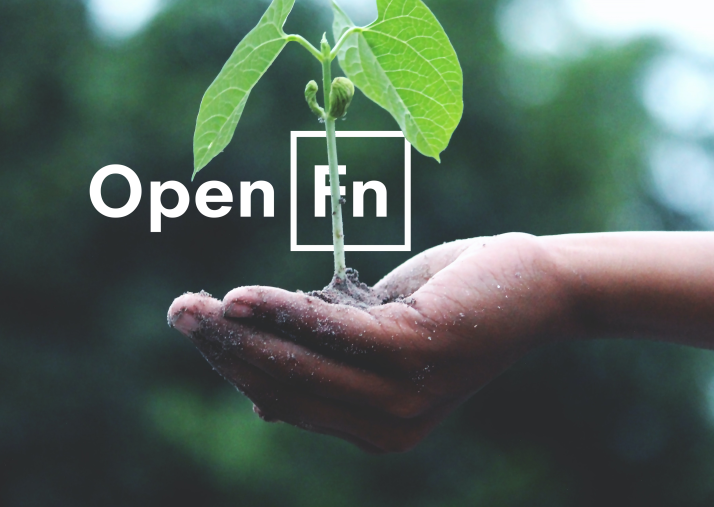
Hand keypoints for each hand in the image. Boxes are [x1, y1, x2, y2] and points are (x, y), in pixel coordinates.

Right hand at [167, 233, 575, 452]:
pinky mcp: (414, 353)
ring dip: (239, 332)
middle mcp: (388, 426)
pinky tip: (241, 297)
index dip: (236, 367)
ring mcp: (402, 395)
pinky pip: (330, 332)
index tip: (199, 329)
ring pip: (299, 364)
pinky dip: (282, 312)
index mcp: (376, 428)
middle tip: (178, 312)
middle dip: (224, 350)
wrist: (534, 285)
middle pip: (284, 386)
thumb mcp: (380, 336)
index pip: (287, 401)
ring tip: (193, 306)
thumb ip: (328, 360)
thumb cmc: (453, 303)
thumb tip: (260, 396)